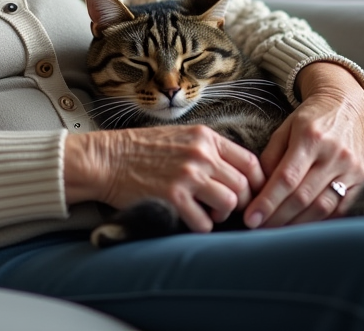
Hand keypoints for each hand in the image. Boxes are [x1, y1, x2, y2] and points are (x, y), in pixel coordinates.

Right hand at [65, 125, 264, 232]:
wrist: (106, 159)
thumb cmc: (141, 149)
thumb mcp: (181, 136)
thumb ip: (209, 150)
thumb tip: (237, 173)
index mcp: (206, 137)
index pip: (251, 162)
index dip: (257, 183)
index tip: (251, 195)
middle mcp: (201, 154)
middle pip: (244, 186)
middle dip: (240, 203)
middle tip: (227, 211)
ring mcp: (188, 175)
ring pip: (229, 203)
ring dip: (221, 215)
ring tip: (208, 214)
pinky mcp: (173, 197)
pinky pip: (204, 223)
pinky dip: (201, 227)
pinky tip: (189, 220)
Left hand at [243, 62, 363, 227]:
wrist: (345, 107)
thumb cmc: (308, 119)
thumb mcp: (283, 130)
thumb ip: (270, 158)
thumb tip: (257, 192)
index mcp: (310, 137)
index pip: (287, 178)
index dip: (268, 201)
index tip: (251, 219)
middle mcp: (334, 153)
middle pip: (304, 196)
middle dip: (278, 217)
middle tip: (259, 229)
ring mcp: (352, 167)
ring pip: (323, 206)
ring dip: (298, 224)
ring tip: (277, 231)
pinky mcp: (363, 177)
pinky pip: (342, 208)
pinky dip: (322, 221)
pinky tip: (304, 227)